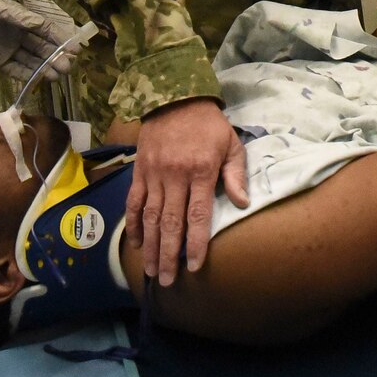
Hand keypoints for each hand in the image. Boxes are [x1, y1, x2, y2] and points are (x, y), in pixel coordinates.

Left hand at [0, 0, 80, 83]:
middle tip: (69, 65)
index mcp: (16, 16)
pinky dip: (29, 75)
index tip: (74, 46)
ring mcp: (6, 48)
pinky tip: (41, 80)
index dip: (59, 37)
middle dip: (56, 55)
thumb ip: (16, 15)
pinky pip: (16, 70)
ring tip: (60, 75)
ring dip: (46, 66)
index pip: (43, 28)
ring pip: (31, 59)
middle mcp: (15, 32)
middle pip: (41, 45)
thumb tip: (41, 25)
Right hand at [125, 99, 249, 286]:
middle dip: (169, 255)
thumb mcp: (231, 144)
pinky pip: (133, 202)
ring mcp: (154, 175)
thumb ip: (236, 174)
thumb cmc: (209, 125)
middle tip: (167, 280)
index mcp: (200, 172)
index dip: (195, 243)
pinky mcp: (139, 171)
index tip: (194, 266)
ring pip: (149, 217)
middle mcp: (175, 176)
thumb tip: (243, 204)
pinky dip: (132, 224)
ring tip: (150, 270)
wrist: (175, 96)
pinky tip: (135, 243)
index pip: (197, 216)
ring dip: (150, 246)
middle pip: (170, 223)